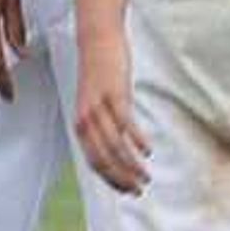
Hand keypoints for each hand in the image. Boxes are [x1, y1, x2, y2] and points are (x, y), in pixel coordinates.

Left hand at [73, 28, 148, 195]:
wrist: (97, 39)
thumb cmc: (100, 73)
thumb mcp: (97, 103)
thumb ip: (104, 124)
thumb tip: (119, 146)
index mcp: (81, 125)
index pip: (94, 162)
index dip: (111, 180)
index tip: (128, 191)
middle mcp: (86, 119)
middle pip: (103, 159)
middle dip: (122, 179)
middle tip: (140, 190)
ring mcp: (99, 107)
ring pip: (114, 146)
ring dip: (131, 165)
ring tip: (146, 176)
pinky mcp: (113, 94)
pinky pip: (125, 124)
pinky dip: (137, 140)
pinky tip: (148, 151)